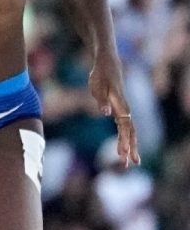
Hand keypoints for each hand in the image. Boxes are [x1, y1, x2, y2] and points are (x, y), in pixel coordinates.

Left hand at [89, 52, 139, 166]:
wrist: (107, 64)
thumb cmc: (101, 75)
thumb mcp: (98, 86)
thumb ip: (102, 100)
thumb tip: (106, 113)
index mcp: (120, 105)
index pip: (125, 127)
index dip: (124, 141)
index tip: (122, 154)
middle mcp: (125, 109)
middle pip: (130, 132)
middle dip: (130, 148)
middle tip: (130, 164)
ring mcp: (123, 109)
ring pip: (129, 130)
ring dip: (130, 145)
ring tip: (129, 162)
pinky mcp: (120, 109)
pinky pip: (125, 126)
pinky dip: (125, 138)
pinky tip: (124, 147)